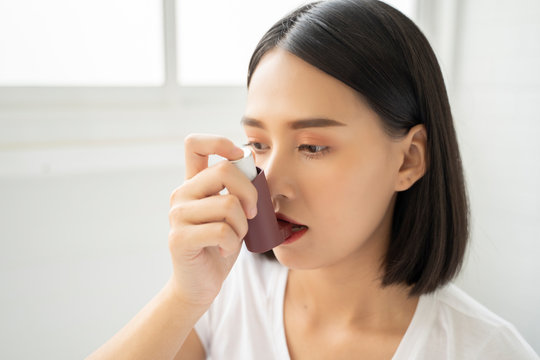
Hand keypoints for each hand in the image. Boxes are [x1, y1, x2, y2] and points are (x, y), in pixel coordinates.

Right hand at [167, 134, 257, 307]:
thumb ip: (237, 188)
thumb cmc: (220, 245)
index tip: (240, 157)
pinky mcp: (179, 238)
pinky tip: (225, 251)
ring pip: (228, 205)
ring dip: (242, 226)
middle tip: (253, 213)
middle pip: (224, 170)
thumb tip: (252, 160)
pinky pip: (221, 231)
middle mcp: (182, 194)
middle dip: (250, 192)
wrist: (200, 283)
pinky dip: (232, 243)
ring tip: (234, 238)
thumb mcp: (234, 212)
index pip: (195, 144)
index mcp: (194, 183)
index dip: (219, 142)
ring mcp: (177, 215)